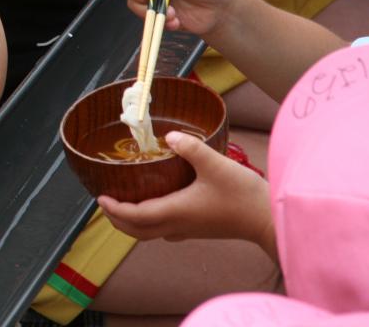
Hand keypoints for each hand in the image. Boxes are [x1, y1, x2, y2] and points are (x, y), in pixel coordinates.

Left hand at [97, 132, 271, 247]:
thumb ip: (191, 148)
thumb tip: (169, 135)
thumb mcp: (216, 165)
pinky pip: (164, 230)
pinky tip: (154, 206)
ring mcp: (188, 230)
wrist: (269, 220)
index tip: (100, 197)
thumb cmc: (243, 195)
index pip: (135, 216)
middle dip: (117, 219)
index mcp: (176, 211)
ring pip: (150, 233)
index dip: (115, 209)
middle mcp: (178, 225)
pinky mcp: (198, 229)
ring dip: (132, 223)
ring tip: (122, 204)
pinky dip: (149, 222)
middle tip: (105, 202)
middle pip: (137, 231)